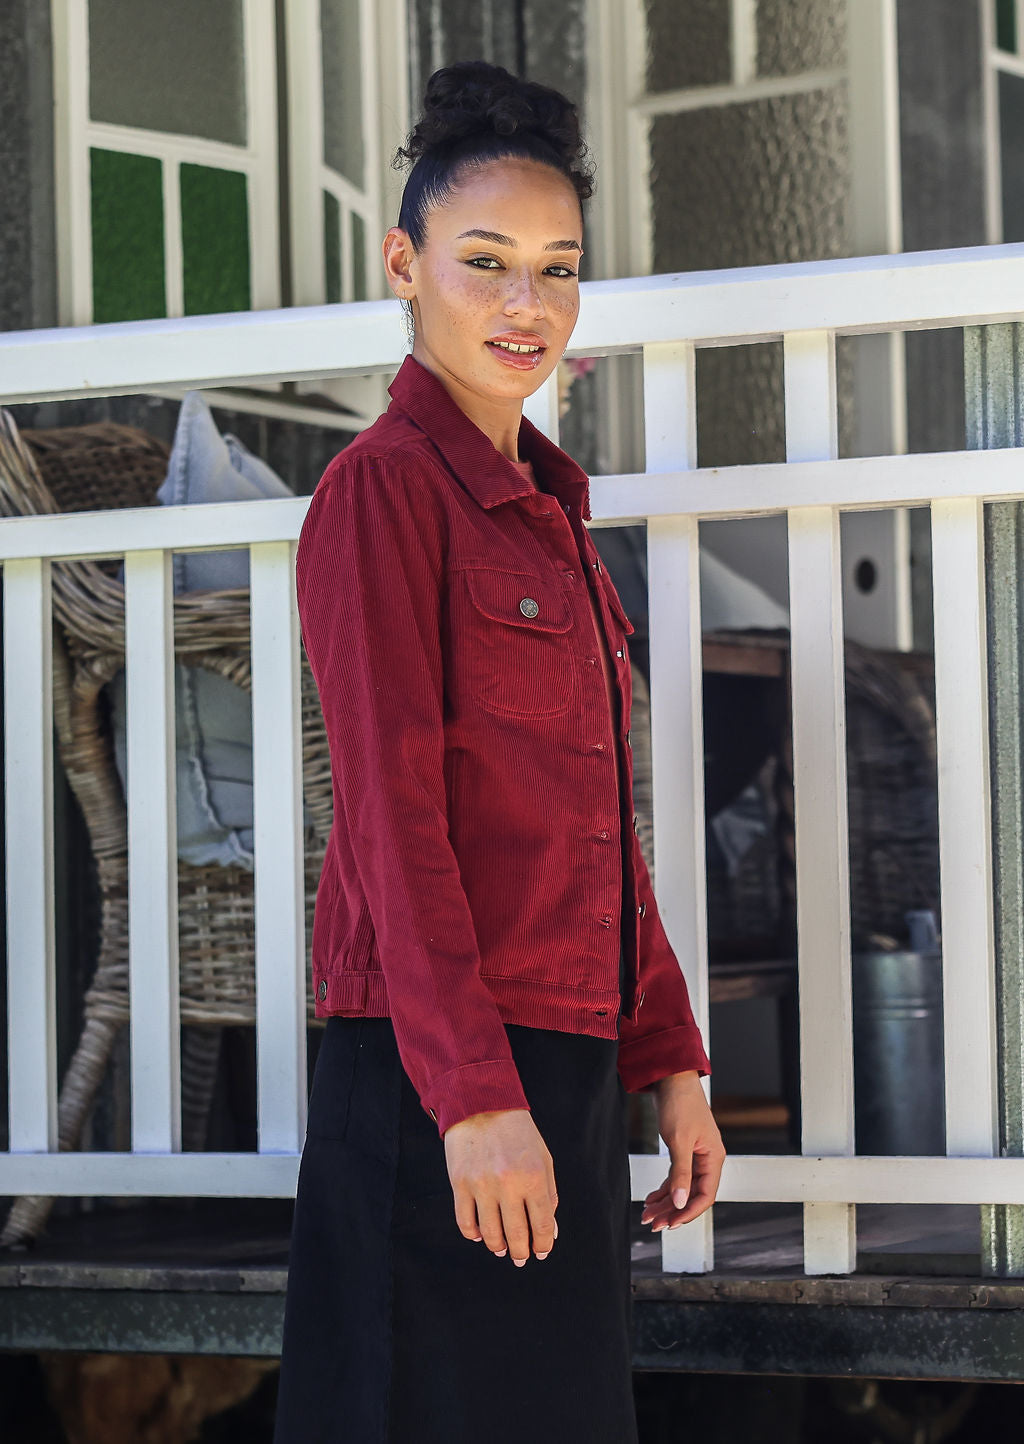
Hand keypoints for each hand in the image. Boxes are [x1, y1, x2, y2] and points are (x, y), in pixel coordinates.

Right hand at [444, 1108, 557, 1266]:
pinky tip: (481, 1235)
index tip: (541, 1252)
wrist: (481, 1103)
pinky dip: (473, 1235)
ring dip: (498, 1247)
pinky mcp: (460, 1184)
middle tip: (521, 1258)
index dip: (543, 1245)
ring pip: (490, 1234)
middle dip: (521, 1253)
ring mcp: (482, 1185)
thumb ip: (549, 1195)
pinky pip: (465, 1222)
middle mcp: (508, 1184)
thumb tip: (550, 1232)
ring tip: (501, 1249)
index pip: (543, 1225)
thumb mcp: (543, 1158)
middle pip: (516, 1235)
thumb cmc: (517, 1132)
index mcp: (534, 1177)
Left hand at [640, 1071, 724, 1230]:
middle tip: (652, 1224)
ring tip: (647, 1215)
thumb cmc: (680, 1104)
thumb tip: (679, 1203)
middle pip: (691, 1195)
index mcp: (713, 1158)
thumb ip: (680, 1173)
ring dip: (665, 1203)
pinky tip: (650, 1199)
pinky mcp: (683, 1150)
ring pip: (681, 1188)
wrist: (672, 1077)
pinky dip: (663, 1189)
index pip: (705, 1196)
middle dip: (672, 1211)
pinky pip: (675, 1177)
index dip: (688, 1213)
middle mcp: (707, 1160)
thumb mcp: (679, 1141)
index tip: (670, 1224)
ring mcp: (695, 1156)